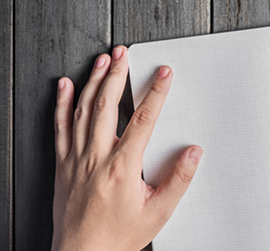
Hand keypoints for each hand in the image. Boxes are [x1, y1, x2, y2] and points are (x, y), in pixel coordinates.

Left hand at [51, 46, 202, 250]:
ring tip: (103, 60)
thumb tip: (193, 153)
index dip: (155, 92)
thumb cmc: (118, 237)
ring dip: (93, 81)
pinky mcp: (62, 165)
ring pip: (82, 110)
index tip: (164, 73)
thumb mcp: (158, 212)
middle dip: (118, 74)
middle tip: (124, 53)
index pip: (143, 119)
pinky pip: (60, 127)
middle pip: (107, 105)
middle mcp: (97, 157)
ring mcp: (76, 159)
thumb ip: (179, 180)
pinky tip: (64, 85)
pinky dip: (61, 103)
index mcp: (123, 167)